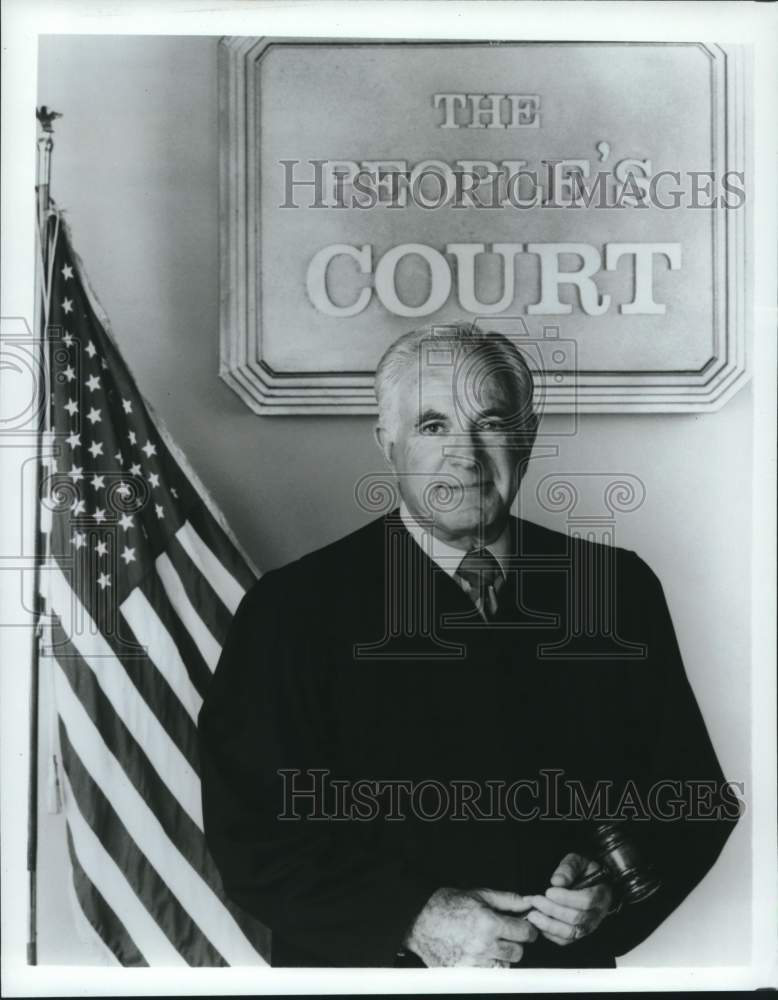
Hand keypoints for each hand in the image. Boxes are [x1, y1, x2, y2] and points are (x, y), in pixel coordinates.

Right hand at [404, 887, 538, 966]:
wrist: (419, 919)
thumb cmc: (447, 904)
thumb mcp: (478, 894)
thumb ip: (506, 900)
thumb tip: (527, 903)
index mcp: (488, 923)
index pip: (524, 933)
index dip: (528, 929)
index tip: (525, 927)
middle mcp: (483, 945)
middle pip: (518, 952)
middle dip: (515, 942)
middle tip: (505, 933)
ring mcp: (474, 962)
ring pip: (504, 964)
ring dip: (502, 955)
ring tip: (490, 942)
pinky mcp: (465, 972)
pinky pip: (488, 974)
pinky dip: (489, 964)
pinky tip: (480, 952)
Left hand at [526, 853, 612, 945]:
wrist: (595, 884)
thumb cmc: (585, 872)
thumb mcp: (579, 861)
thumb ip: (569, 868)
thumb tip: (557, 881)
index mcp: (600, 894)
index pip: (586, 901)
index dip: (566, 898)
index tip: (549, 891)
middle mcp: (596, 914)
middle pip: (576, 918)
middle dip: (552, 910)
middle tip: (535, 900)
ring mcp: (588, 926)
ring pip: (570, 933)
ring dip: (549, 925)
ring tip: (533, 914)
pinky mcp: (578, 934)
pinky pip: (565, 941)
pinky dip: (550, 934)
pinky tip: (539, 923)